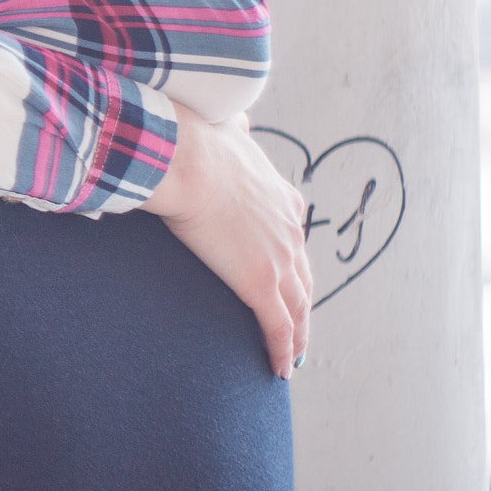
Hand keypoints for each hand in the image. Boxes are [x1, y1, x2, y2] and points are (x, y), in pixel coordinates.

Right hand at [142, 104, 312, 377]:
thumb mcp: (226, 130)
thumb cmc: (194, 143)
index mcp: (282, 199)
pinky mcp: (259, 283)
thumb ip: (234, 130)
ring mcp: (279, 259)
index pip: (293, 239)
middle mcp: (290, 231)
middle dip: (303, 307)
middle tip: (299, 332)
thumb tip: (237, 120)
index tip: (288, 280)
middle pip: (303, 279)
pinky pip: (278, 327)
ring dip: (298, 338)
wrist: (187, 159)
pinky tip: (279, 369)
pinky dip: (283, 350)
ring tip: (291, 360)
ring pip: (298, 309)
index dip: (292, 264)